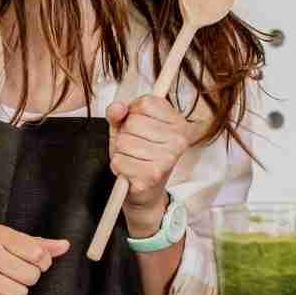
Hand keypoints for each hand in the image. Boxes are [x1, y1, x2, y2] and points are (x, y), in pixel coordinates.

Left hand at [105, 95, 197, 223]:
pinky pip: (119, 161)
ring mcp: (167, 159)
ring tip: (133, 159)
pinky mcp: (151, 176)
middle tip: (135, 147)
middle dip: (125, 135)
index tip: (140, 127)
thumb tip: (117, 108)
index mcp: (178, 122)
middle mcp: (178, 140)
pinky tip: (131, 170)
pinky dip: (118, 166)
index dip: (133, 114)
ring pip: (123, 142)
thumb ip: (119, 113)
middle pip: (132, 123)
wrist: (146, 191)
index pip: (145, 103)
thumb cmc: (139, 155)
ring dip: (121, 152)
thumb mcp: (128, 127)